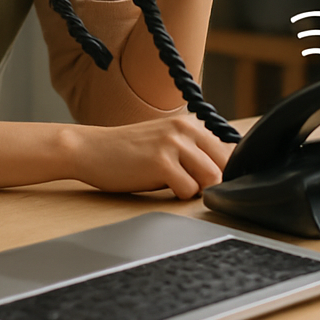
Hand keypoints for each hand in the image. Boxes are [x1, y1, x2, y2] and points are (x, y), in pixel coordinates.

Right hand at [66, 117, 231, 198]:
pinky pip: (189, 189)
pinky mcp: (161, 162)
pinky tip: (160, 186)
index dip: (224, 172)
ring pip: (211, 178)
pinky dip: (178, 195)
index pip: (229, 150)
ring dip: (196, 189)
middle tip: (188, 186)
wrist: (90, 149)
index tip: (208, 180)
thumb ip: (193, 154)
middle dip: (212, 183)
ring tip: (174, 185)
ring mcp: (173, 143)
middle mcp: (185, 129)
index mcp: (189, 124)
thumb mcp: (166, 145)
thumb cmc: (127, 153)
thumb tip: (225, 175)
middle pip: (226, 165)